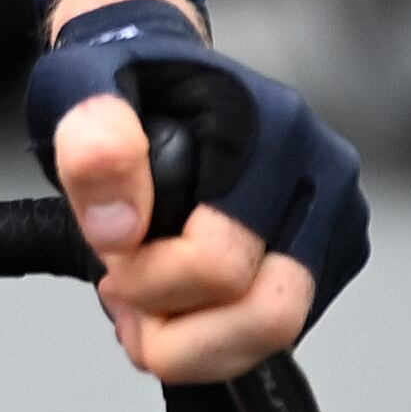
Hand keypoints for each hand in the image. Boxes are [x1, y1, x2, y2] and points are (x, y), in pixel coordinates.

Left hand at [29, 0, 367, 385]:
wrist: (154, 70)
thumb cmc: (121, 77)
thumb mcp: (77, 89)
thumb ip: (93, 148)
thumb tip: (121, 230)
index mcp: (273, 130)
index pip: (220, 262)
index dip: (149, 279)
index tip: (107, 253)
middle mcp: (322, 176)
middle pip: (270, 314)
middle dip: (181, 334)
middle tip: (123, 298)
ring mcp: (333, 219)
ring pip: (279, 334)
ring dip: (196, 341)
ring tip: (140, 300)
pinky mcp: (328, 255)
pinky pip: (278, 330)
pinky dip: (218, 336)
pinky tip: (171, 299)